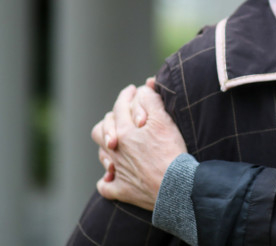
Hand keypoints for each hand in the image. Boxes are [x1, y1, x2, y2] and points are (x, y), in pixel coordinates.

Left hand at [92, 82, 185, 210]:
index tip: (132, 90)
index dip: (127, 95)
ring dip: (107, 147)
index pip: (119, 106)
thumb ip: (152, 100)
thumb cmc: (170, 152)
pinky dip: (107, 180)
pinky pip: (106, 185)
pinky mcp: (121, 190)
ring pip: (102, 154)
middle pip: (101, 130)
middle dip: (111, 120)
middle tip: (122, 117)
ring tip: (117, 143)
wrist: (174, 185)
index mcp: (124, 131)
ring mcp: (117, 171)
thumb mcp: (164, 120)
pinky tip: (112, 176)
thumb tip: (146, 85)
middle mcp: (115, 150)